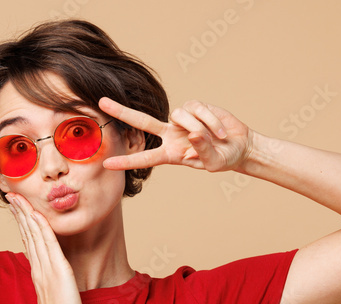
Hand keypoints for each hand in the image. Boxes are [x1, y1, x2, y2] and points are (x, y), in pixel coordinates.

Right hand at [6, 193, 83, 303]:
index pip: (28, 240)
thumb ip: (47, 282)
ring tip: (17, 198)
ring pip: (34, 234)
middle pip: (27, 233)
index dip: (22, 222)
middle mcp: (39, 266)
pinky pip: (48, 244)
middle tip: (10, 195)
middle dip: (19, 212)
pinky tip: (36, 214)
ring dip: (26, 214)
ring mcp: (47, 267)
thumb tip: (46, 275)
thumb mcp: (51, 295)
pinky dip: (41, 227)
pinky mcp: (58, 269)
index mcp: (38, 271)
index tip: (16, 207)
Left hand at [99, 97, 254, 172]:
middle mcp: (171, 135)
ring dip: (201, 126)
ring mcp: (181, 120)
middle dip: (122, 112)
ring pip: (180, 115)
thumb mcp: (213, 163)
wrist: (239, 145)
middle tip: (101, 103)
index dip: (127, 162)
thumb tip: (192, 134)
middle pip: (142, 122)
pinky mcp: (195, 107)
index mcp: (170, 154)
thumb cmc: (224, 159)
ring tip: (217, 137)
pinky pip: (196, 109)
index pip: (145, 158)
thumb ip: (202, 151)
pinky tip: (220, 130)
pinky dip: (210, 120)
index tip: (106, 164)